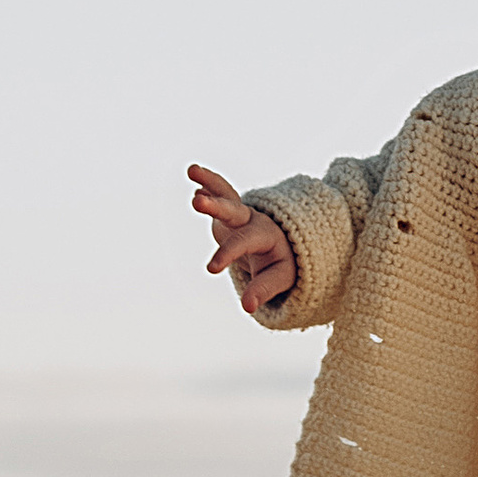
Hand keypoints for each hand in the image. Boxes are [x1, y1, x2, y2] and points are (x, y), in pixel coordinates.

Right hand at [188, 163, 294, 313]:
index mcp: (265, 234)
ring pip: (225, 192)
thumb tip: (248, 307)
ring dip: (210, 181)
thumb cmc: (283, 262)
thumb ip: (264, 290)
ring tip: (192, 169)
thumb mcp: (280, 278)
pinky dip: (208, 184)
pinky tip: (196, 180)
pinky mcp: (228, 211)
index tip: (211, 268)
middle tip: (196, 201)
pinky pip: (219, 193)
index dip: (228, 254)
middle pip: (233, 210)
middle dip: (216, 205)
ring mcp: (239, 212)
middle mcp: (252, 219)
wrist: (285, 244)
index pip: (244, 242)